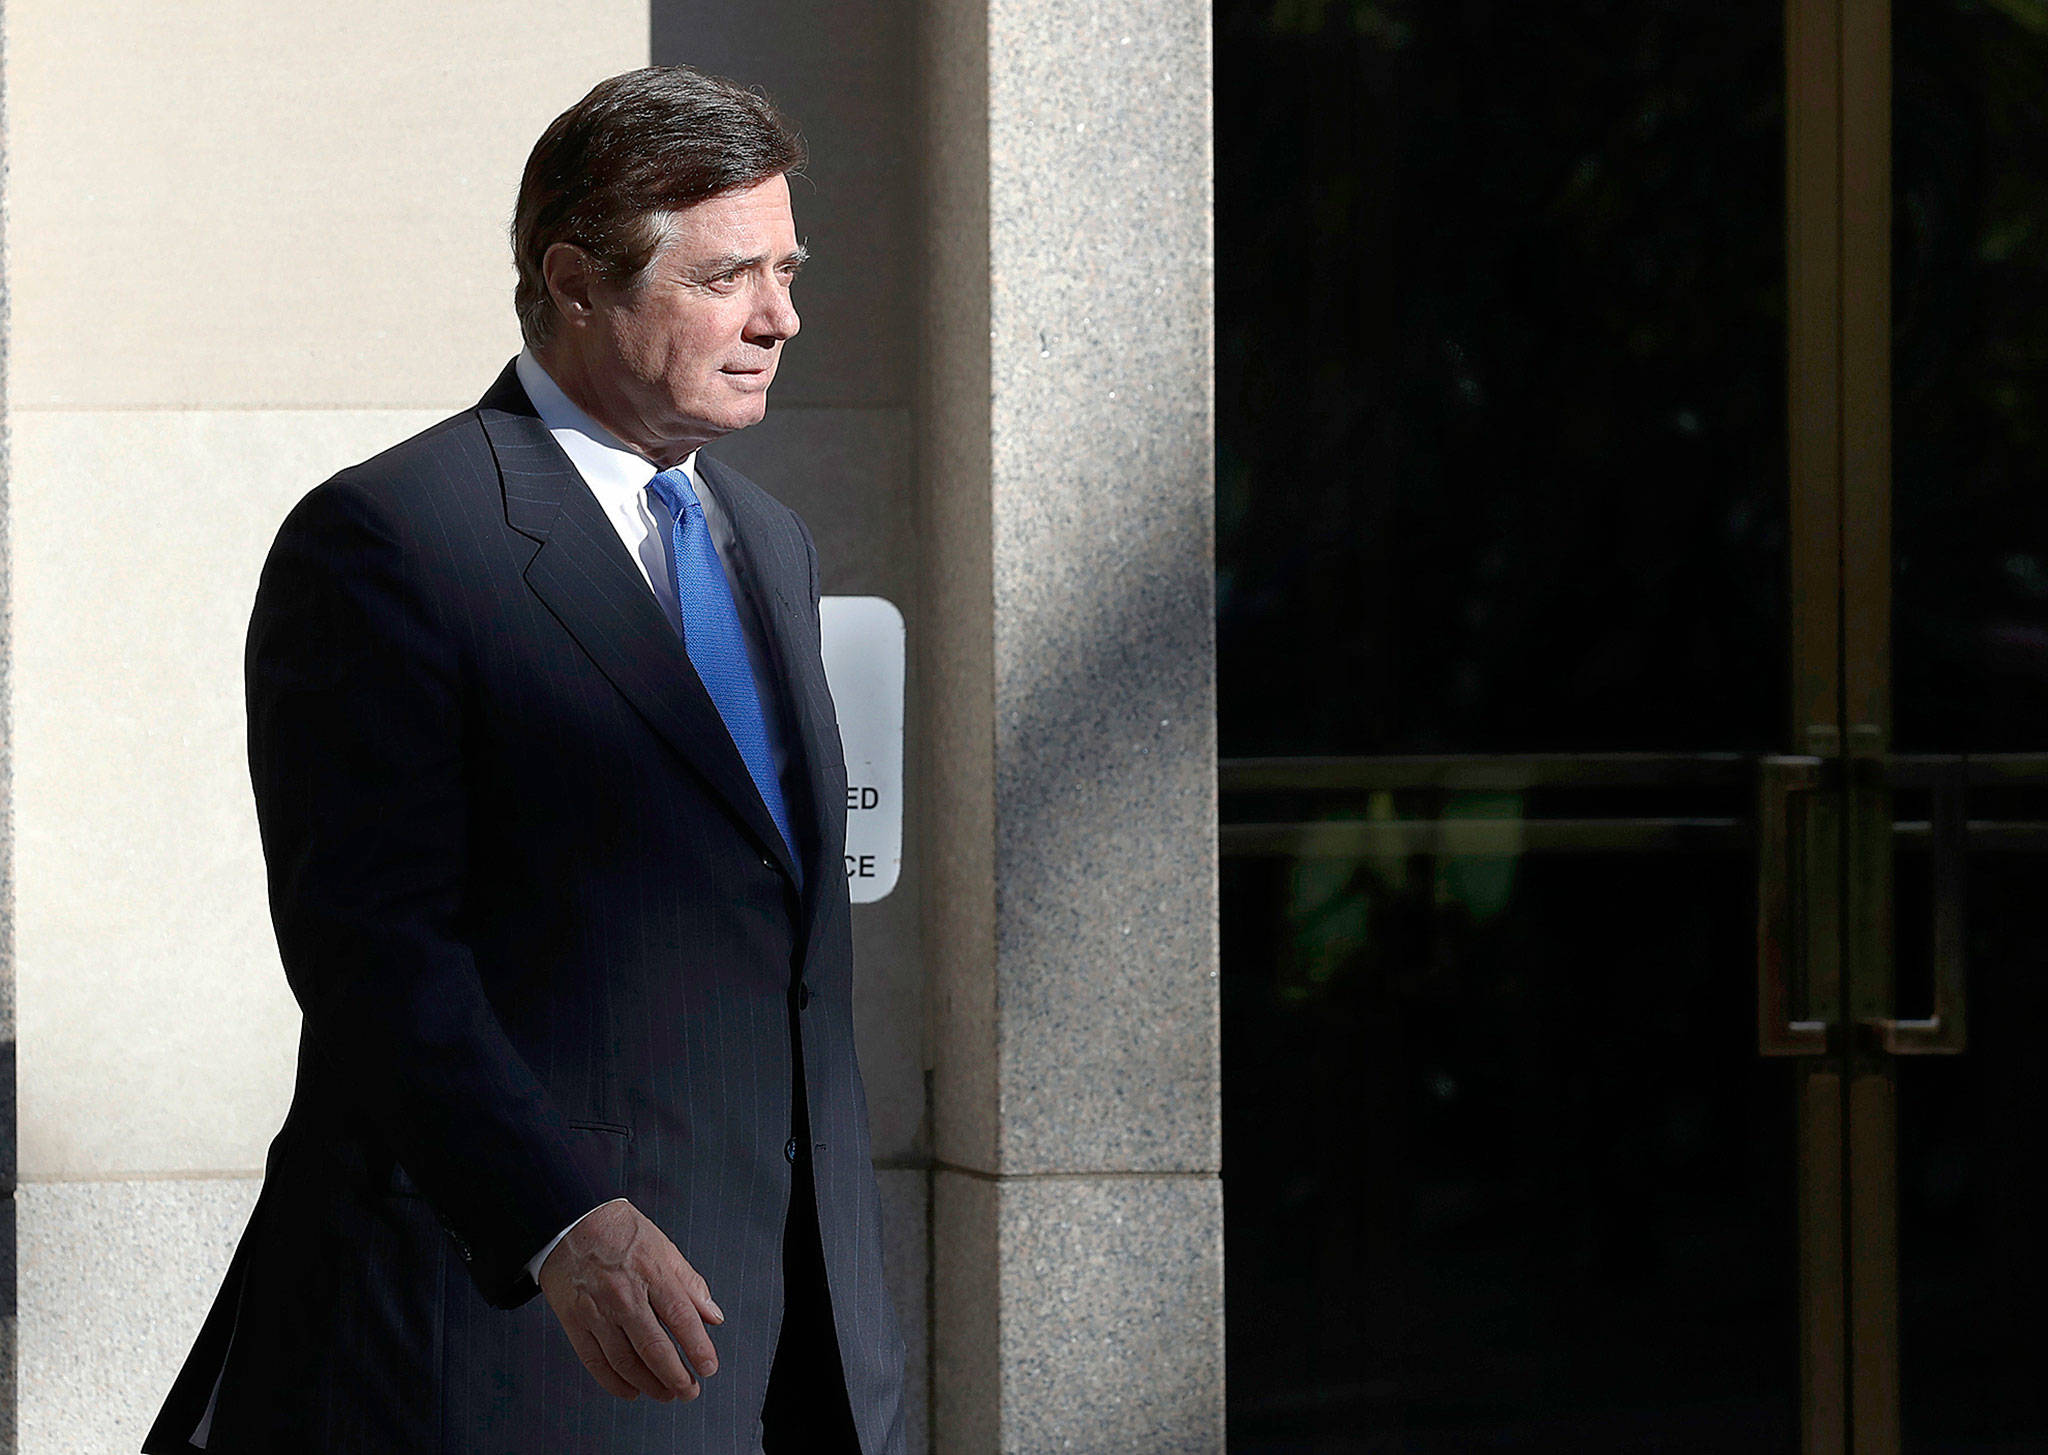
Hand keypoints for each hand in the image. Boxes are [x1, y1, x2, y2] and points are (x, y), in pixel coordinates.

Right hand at [537, 1199, 723, 1401]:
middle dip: (676, 1377)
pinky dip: (614, 1383)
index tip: (708, 1368)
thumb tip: (713, 1316)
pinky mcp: (573, 1321)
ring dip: (649, 1385)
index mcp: (651, 1272)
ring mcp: (596, 1310)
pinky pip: (595, 1362)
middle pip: (653, 1347)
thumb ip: (690, 1284)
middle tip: (689, 1391)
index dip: (698, 1348)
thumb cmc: (621, 1233)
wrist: (569, 1221)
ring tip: (666, 1393)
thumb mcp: (664, 1248)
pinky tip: (631, 1390)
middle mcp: (623, 1293)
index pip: (681, 1318)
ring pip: (625, 1361)